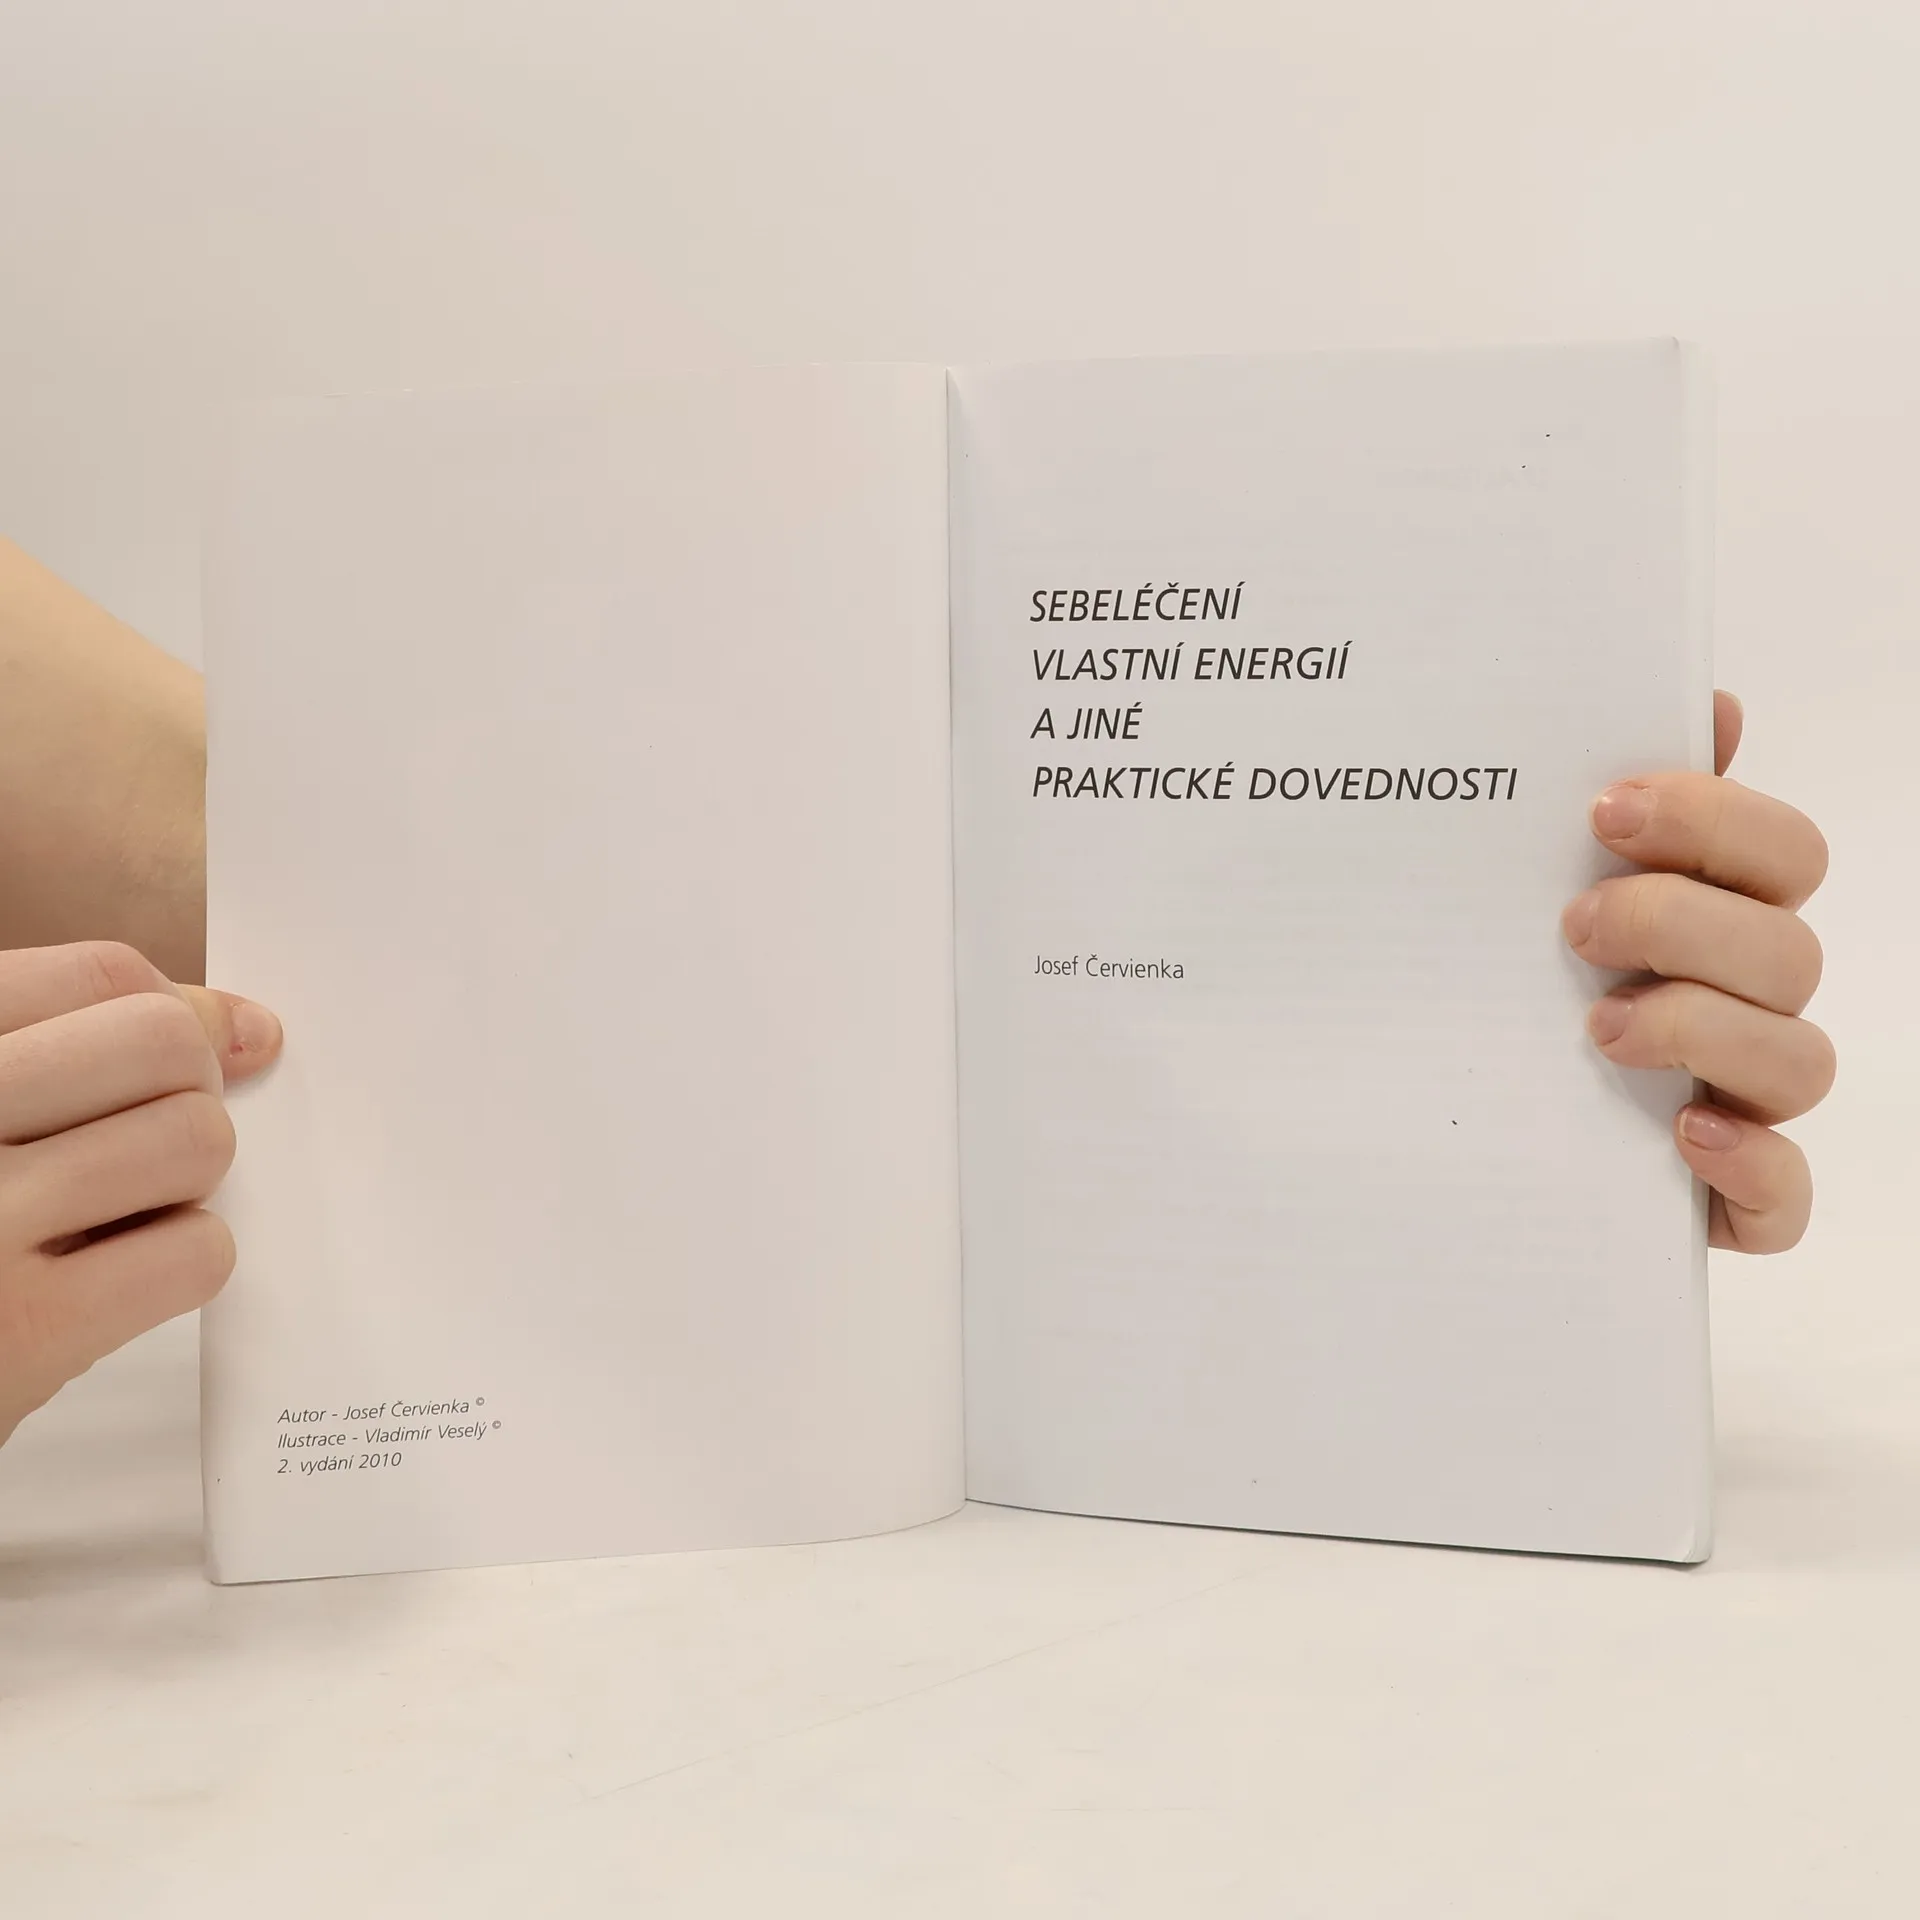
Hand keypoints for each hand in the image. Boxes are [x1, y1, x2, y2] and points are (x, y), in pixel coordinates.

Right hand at [0, 942, 281, 1443]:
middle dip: (188, 1090)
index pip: (99, 976)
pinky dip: (183, 1265)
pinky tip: (115, 1279)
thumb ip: (61, 1045)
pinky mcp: (27, 1332)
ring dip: (186, 1181)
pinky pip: (193, 1254)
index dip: (173, 1009)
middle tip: (145, 1140)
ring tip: (116, 1212)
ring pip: (196, 1140)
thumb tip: (236, 1022)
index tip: (188, 1042)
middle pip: (163, 1041)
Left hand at [1562, 692, 1832, 1252]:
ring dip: (1704, 1033)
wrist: (1443, 1107)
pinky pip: (1784, 1198)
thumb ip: (1619, 797)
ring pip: (1798, 1061)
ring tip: (1599, 1031)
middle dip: (1684, 925)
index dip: (1712, 820)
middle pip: (1789, 950)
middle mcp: (1749, 1000)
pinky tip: (1685, 1135)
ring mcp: (1746, 1099)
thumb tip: (1709, 700)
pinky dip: (1752, 1170)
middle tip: (1575, 929)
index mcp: (1720, 911)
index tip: (1602, 812)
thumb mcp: (1531, 879)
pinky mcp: (1728, 1195)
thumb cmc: (1508, 974)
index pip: (1781, 850)